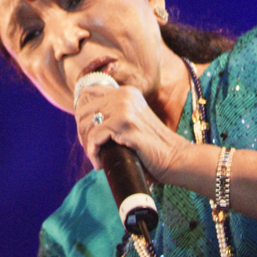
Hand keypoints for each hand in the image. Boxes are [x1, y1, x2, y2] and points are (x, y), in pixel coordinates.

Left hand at [74, 85, 190, 183]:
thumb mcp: (131, 123)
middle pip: (83, 110)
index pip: (88, 93)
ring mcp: (124, 108)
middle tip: (91, 150)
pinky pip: (95, 137)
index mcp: (126, 92)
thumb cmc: (152, 147)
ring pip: (87, 124)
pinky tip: (99, 163)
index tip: (86, 134)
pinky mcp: (125, 124)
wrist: (175, 158)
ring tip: (96, 158)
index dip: (81, 114)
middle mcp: (124, 95)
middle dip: (82, 133)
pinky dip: (93, 153)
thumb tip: (83, 122)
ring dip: (87, 145)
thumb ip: (113, 116)